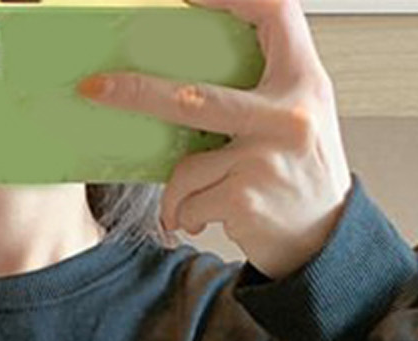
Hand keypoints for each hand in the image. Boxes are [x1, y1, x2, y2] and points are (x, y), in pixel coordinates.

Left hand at [75, 0, 351, 279]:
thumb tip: (187, 71)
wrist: (322, 241)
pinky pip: (188, 201)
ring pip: (185, 166)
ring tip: (195, 201)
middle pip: (192, 96)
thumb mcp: (296, 116)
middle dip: (135, 93)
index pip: (276, 11)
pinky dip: (187, 214)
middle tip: (95, 88)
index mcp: (304, 81)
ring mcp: (265, 157)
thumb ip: (262, 87)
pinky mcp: (245, 198)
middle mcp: (289, 114)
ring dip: (179, 191)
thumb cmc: (300, 174)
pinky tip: (207, 218)